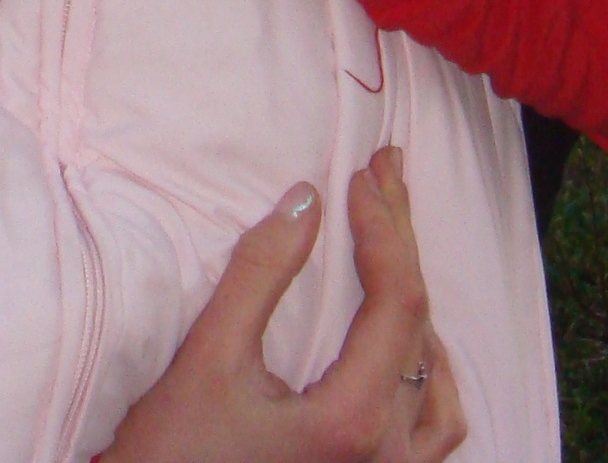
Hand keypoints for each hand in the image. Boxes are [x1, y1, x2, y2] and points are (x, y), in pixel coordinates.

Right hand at [97, 148, 465, 462]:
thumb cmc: (172, 456)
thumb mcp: (208, 359)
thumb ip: (261, 274)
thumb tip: (305, 200)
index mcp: (355, 420)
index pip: (395, 300)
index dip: (383, 229)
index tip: (360, 176)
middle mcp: (389, 456)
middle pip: (417, 325)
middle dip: (401, 240)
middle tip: (386, 173)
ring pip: (434, 377)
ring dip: (416, 302)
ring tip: (394, 241)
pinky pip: (431, 430)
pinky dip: (427, 373)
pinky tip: (408, 343)